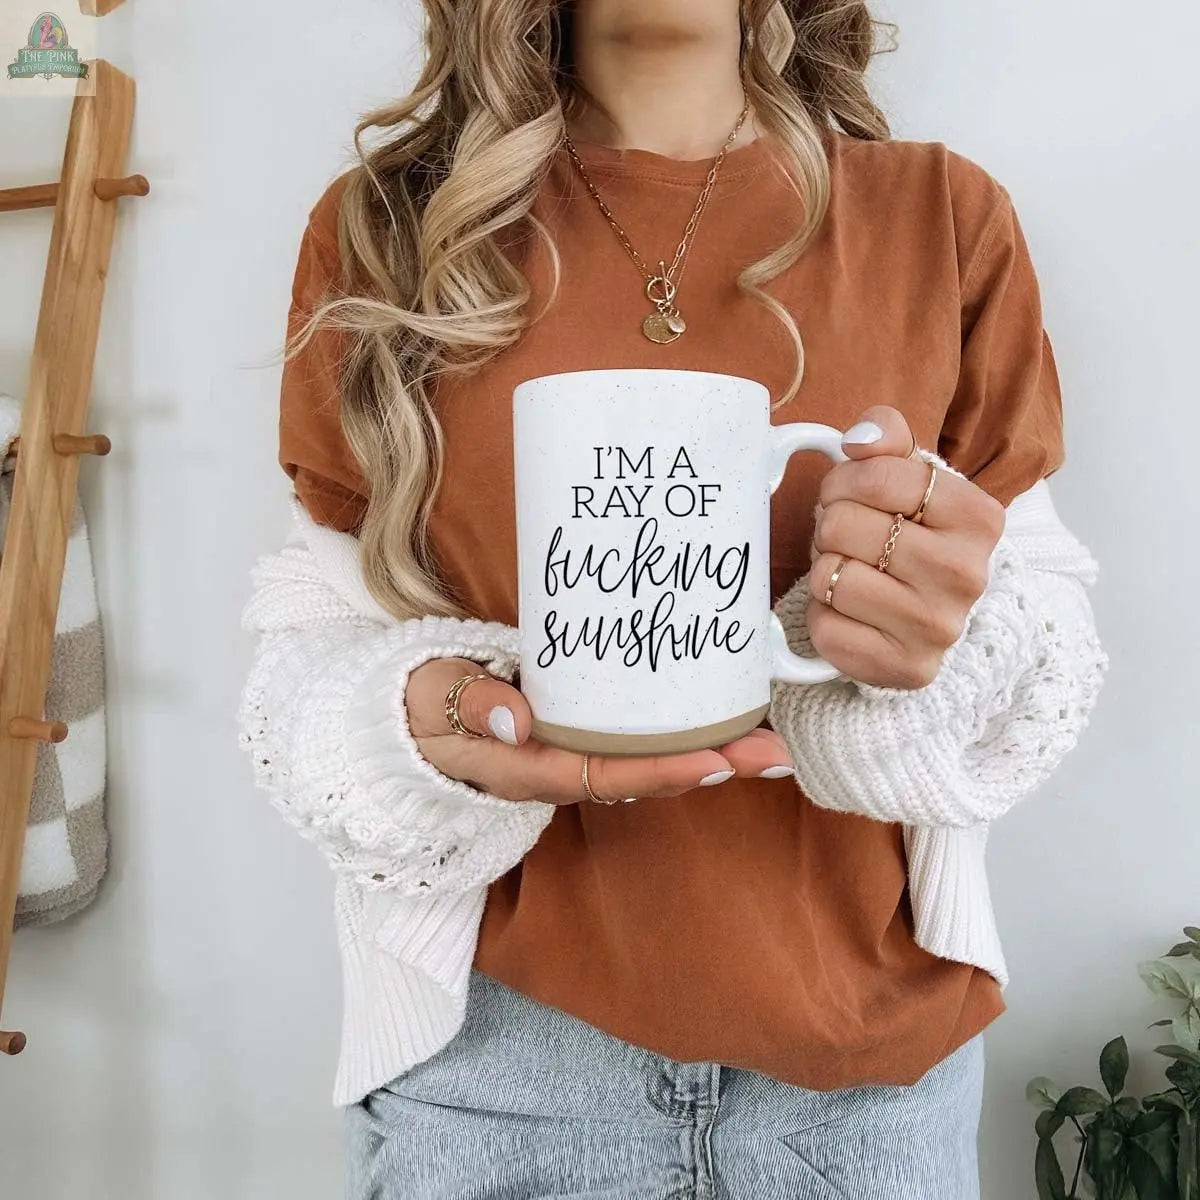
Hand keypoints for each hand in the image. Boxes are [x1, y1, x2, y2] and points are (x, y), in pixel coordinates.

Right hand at [405, 657, 795, 803]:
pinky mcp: (575, 733)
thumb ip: (469, 706)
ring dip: (709, 752)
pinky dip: (679, 733)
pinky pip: (634, 740)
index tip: (719, 760)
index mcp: (528, 768)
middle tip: (777, 753)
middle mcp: (560, 769)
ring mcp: (570, 753)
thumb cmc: (418, 706)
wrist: (405, 716)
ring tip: (767, 738)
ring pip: (648, 760)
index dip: (664, 770)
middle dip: (713, 765)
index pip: (606, 774)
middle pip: (646, 775)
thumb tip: (516, 718)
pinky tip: (716, 717)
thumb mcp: (430, 700)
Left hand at [807, 405, 1005, 689]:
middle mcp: (966, 575)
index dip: (845, 480)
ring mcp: (939, 628)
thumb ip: (887, 437)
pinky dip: (824, 617)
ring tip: (852, 573)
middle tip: (848, 539)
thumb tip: (861, 437)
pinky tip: (851, 614)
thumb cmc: (912, 538)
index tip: (849, 493)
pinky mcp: (906, 669)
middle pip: (843, 525)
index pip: (879, 476)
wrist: (930, 618)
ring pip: (830, 577)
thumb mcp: (911, 478)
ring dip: (826, 571)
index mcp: (978, 517)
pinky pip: (826, 629)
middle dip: (830, 526)